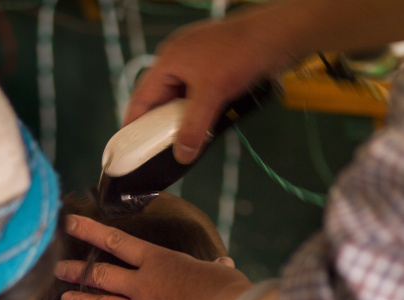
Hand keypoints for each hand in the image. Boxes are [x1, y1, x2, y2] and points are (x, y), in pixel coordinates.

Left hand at [56, 215, 251, 299]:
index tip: (71, 224)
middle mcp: (142, 285)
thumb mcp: (220, 272)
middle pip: (100, 276)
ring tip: (65, 299)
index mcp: (158, 261)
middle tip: (59, 269)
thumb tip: (222, 264)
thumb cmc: (228, 293)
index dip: (90, 231)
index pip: (117, 242)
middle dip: (77, 272)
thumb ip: (213, 267)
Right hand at [124, 0, 402, 163]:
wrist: (278, 36)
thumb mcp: (212, 95)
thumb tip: (181, 157)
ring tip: (178, 146)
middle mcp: (178, 61)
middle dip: (157, 126)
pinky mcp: (216, 70)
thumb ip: (194, 128)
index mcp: (168, 60)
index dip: (132, 123)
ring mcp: (197, 64)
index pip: (141, 97)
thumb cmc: (240, 55)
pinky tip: (202, 131)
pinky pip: (198, 97)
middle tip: (155, 153)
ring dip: (180, 122)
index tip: (127, 148)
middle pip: (159, 100)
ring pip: (180, 100)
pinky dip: (197, 115)